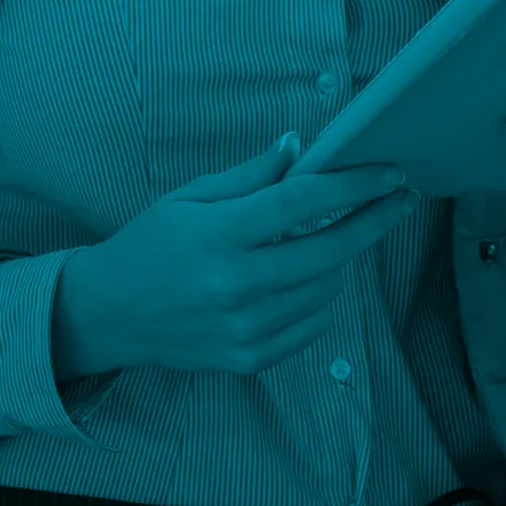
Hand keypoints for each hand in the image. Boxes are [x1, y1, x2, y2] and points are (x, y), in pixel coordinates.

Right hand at [50, 132, 419, 376]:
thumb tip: (300, 149)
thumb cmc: (146, 248)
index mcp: (216, 236)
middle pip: (331, 251)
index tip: (390, 173)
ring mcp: (244, 327)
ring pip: (326, 287)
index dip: (354, 185)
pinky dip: (313, 297)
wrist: (107, 314)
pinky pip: (312, 323)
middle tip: (398, 200)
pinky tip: (291, 282)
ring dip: (332, 261)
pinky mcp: (249, 357)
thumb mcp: (187, 199)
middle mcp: (234, 286)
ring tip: (309, 246)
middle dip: (373, 221)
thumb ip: (249, 177)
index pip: (302, 203)